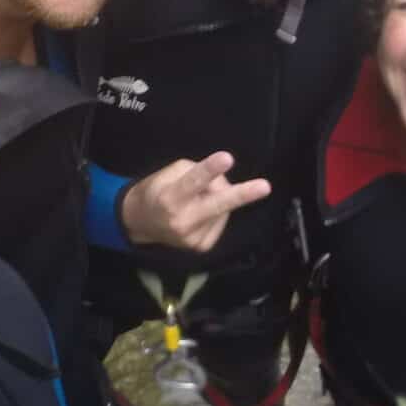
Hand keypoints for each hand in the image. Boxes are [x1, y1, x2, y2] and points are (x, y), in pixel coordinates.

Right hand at [120, 152, 272, 252]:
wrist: (140, 223)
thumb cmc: (158, 190)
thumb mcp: (171, 173)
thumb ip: (197, 173)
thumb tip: (224, 185)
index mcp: (170, 198)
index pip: (193, 181)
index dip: (210, 170)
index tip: (227, 158)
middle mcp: (182, 221)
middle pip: (216, 205)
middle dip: (242, 195)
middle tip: (265, 187)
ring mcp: (193, 238)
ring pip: (222, 209)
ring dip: (217, 199)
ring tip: (198, 199)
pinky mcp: (202, 247)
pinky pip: (220, 222)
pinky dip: (216, 213)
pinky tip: (200, 213)